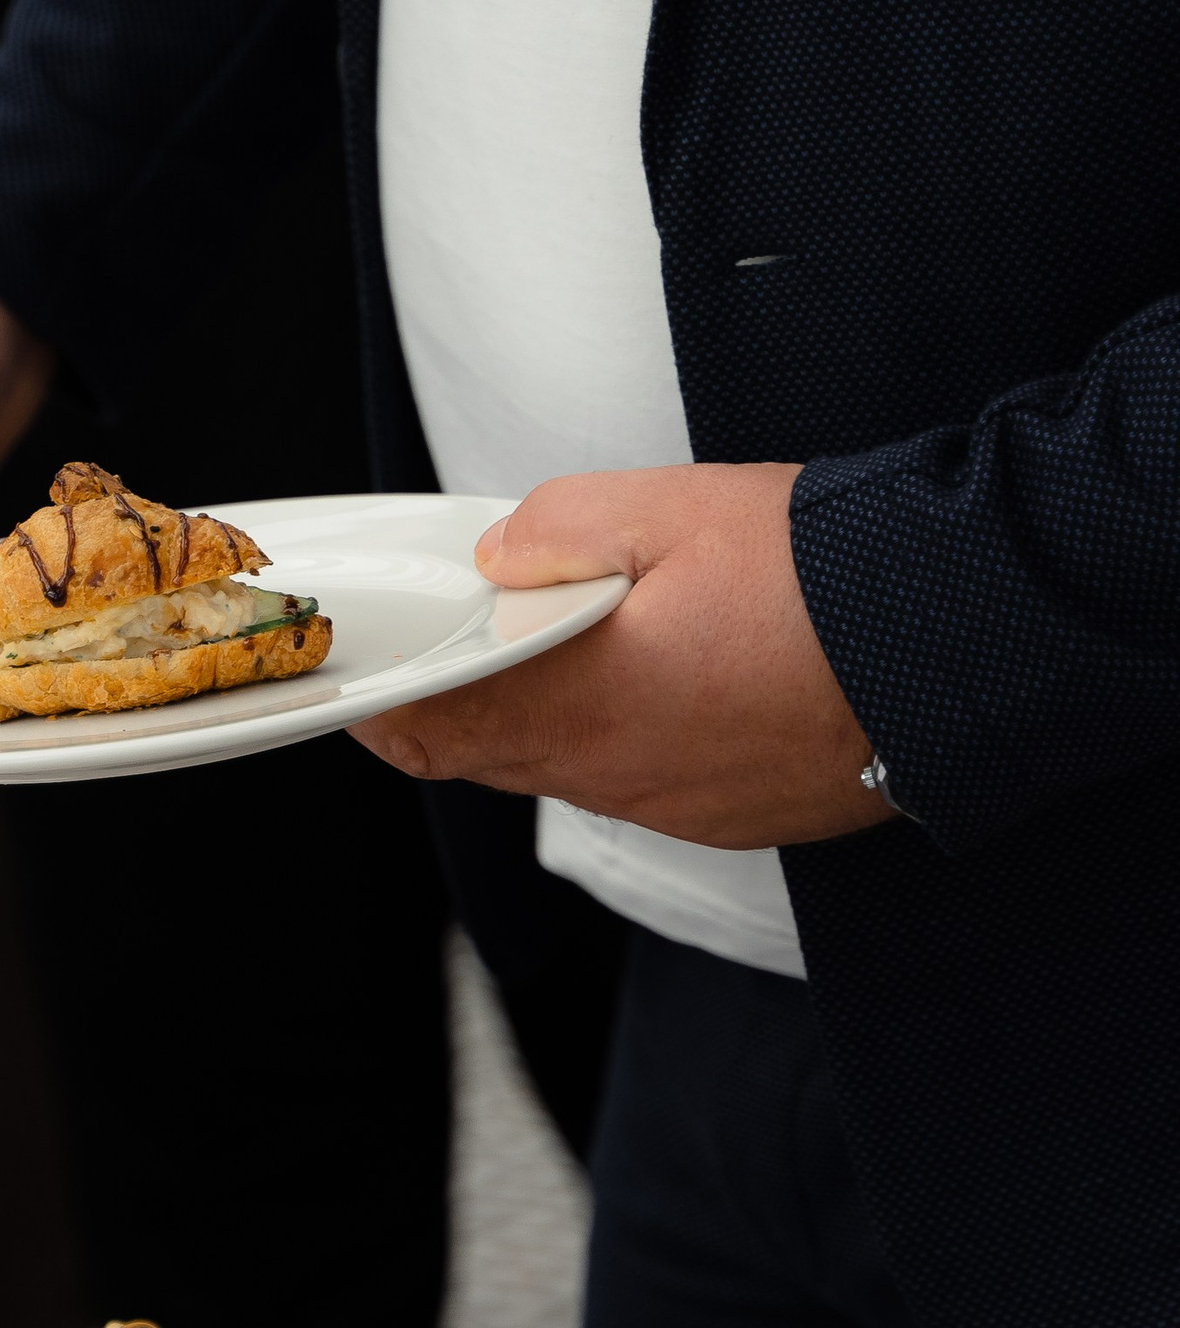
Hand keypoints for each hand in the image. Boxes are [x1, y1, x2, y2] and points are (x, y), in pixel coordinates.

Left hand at [349, 461, 891, 845]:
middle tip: (457, 662)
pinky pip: (652, 789)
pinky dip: (636, 745)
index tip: (364, 693)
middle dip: (466, 713)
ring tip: (572, 657)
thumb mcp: (673, 509)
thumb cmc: (826, 576)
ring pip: (576, 775)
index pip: (439, 731)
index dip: (390, 714)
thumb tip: (500, 557)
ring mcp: (680, 808)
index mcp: (581, 704)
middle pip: (499, 759)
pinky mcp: (738, 818)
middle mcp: (621, 776)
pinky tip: (669, 691)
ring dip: (556, 725)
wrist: (963, 643)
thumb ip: (561, 529)